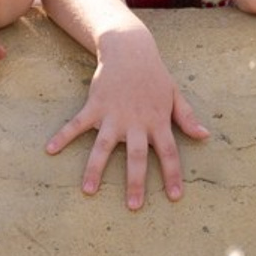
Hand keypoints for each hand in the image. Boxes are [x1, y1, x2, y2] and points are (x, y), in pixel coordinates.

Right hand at [46, 25, 209, 209]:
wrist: (129, 49)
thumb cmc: (153, 74)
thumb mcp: (175, 94)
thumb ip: (187, 117)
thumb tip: (205, 136)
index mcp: (158, 120)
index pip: (169, 153)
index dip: (172, 175)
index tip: (175, 197)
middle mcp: (136, 121)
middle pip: (137, 156)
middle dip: (135, 182)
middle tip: (133, 206)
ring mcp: (113, 114)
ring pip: (104, 146)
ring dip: (95, 169)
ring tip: (88, 190)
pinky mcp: (95, 105)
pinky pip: (77, 124)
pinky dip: (63, 136)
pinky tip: (50, 149)